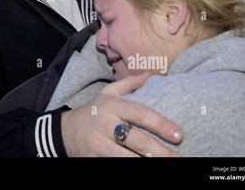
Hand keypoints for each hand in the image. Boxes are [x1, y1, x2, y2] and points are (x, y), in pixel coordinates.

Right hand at [61, 73, 182, 156]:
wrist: (65, 131)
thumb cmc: (94, 111)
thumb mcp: (107, 94)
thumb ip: (129, 84)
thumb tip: (152, 74)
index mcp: (113, 106)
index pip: (140, 114)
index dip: (160, 124)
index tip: (178, 134)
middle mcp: (106, 125)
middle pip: (136, 140)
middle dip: (159, 151)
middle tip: (179, 158)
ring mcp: (99, 144)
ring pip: (127, 157)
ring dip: (147, 163)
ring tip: (166, 167)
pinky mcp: (93, 158)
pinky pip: (115, 165)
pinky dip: (130, 168)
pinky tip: (144, 170)